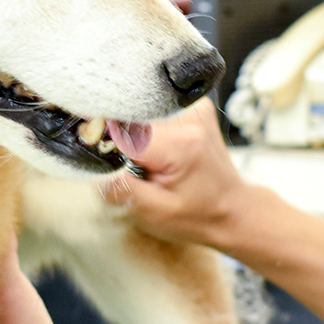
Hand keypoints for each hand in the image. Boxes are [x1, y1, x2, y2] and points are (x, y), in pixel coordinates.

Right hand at [100, 98, 248, 247]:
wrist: (233, 210)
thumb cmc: (197, 216)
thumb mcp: (152, 214)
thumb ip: (118, 187)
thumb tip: (90, 163)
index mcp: (180, 144)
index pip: (120, 131)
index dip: (102, 145)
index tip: (97, 160)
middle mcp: (188, 118)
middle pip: (128, 116)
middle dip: (116, 140)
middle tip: (126, 166)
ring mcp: (192, 109)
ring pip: (137, 111)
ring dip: (131, 133)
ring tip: (144, 160)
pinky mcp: (192, 107)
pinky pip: (152, 110)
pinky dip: (144, 128)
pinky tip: (153, 148)